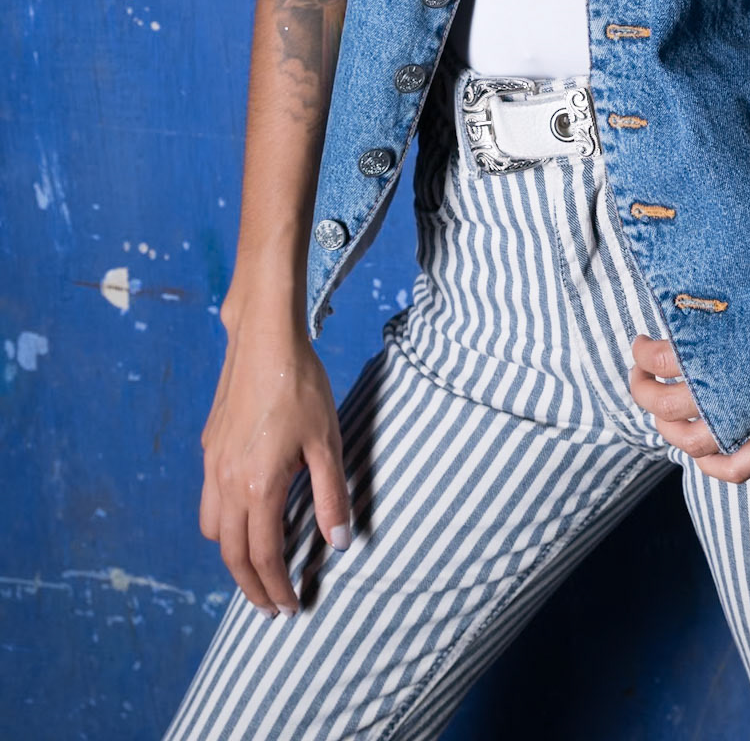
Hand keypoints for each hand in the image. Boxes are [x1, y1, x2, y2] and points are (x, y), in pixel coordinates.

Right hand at [199, 314, 351, 614]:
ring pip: (213, 530)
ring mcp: (213, 464)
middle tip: (270, 607)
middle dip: (250, 587)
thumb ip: (331, 496)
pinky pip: (209, 501)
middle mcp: (227, 481)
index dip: (276, 589)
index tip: (289, 609)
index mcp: (257, 486)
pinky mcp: (209, 447)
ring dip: (233, 556)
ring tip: (258, 566)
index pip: (263, 556)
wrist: (264, 340)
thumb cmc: (301, 387)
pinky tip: (247, 516)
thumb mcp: (327, 442)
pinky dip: (224, 524)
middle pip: (231, 555)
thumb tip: (338, 543)